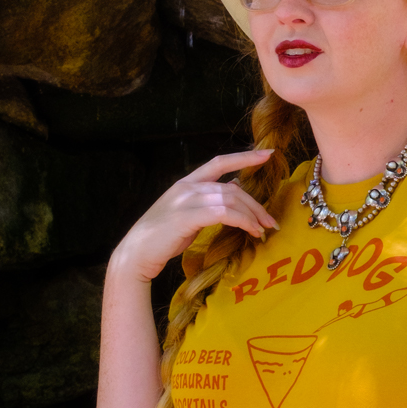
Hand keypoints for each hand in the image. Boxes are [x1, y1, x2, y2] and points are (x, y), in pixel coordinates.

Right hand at [109, 150, 278, 282]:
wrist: (136, 253)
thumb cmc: (162, 237)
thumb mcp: (187, 213)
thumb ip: (207, 201)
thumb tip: (233, 189)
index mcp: (186, 183)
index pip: (219, 162)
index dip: (244, 157)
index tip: (268, 154)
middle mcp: (187, 187)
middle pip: (232, 187)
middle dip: (255, 204)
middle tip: (270, 220)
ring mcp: (186, 200)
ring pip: (231, 199)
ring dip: (252, 215)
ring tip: (263, 229)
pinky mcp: (187, 217)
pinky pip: (224, 213)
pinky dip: (242, 221)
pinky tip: (251, 231)